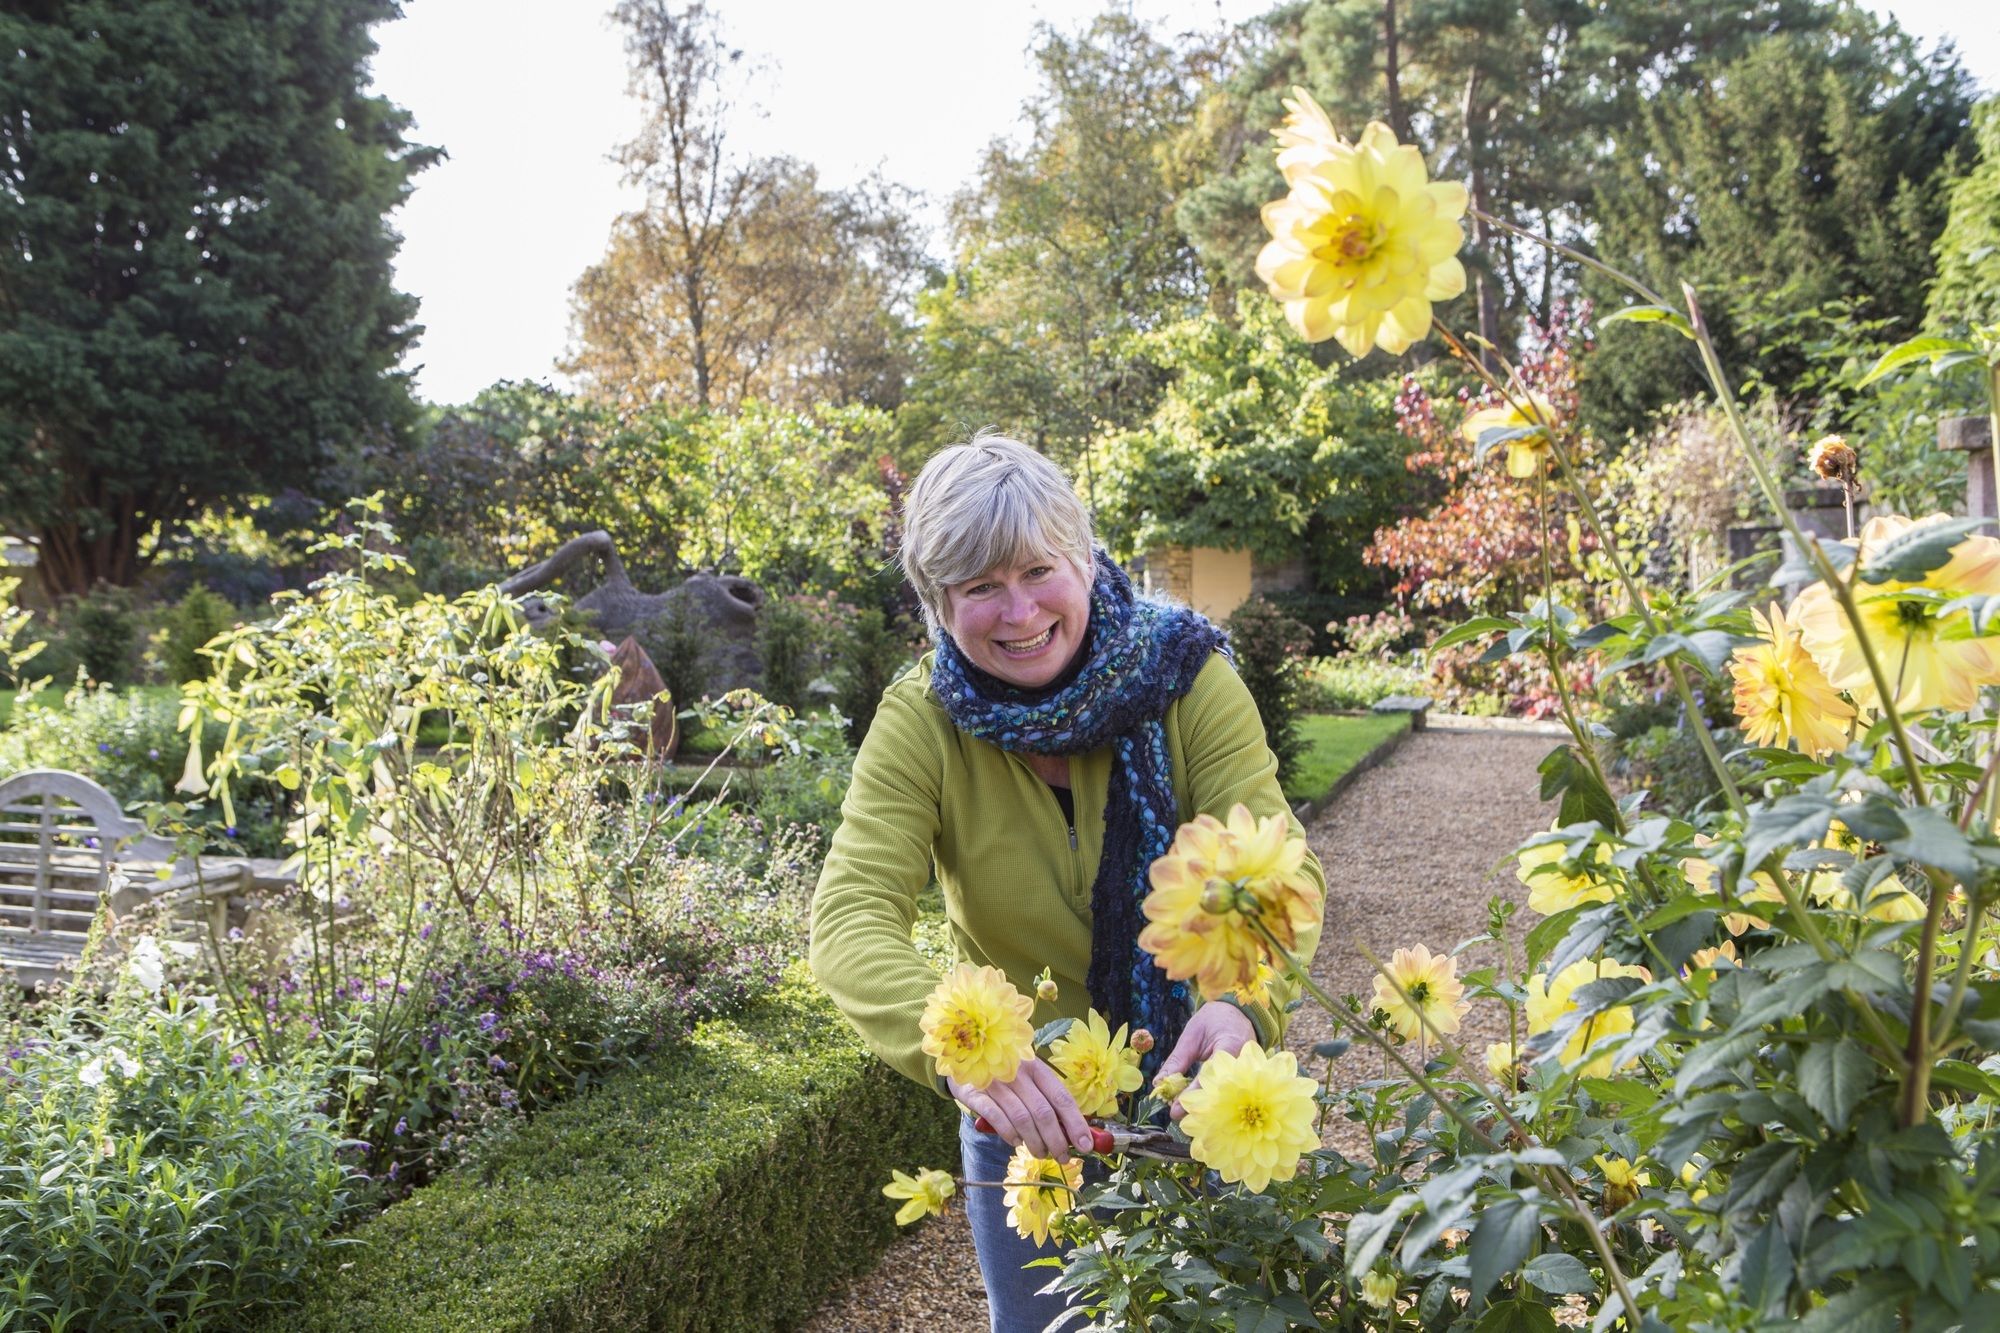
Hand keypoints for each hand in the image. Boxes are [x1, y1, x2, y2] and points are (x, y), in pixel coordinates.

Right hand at [949, 1057, 1092, 1160]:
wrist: (965, 1058)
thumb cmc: (1006, 1074)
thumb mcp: (1029, 1079)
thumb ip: (1048, 1101)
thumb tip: (1072, 1132)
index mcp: (1037, 1067)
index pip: (1061, 1098)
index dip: (1076, 1124)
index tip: (1085, 1145)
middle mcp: (1018, 1072)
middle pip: (1043, 1112)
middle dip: (1056, 1140)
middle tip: (1062, 1157)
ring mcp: (996, 1082)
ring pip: (1022, 1119)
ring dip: (1035, 1142)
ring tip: (1041, 1153)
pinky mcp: (976, 1093)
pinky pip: (997, 1118)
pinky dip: (1009, 1134)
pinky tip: (1016, 1142)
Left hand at [1157, 1002, 1255, 1121]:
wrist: (1239, 1013)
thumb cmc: (1214, 1021)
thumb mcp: (1192, 1035)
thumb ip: (1178, 1060)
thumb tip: (1160, 1083)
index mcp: (1230, 1047)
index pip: (1209, 1075)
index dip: (1192, 1094)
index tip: (1175, 1109)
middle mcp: (1243, 1064)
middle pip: (1220, 1093)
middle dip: (1198, 1108)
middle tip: (1177, 1116)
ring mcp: (1247, 1074)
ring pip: (1226, 1099)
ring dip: (1205, 1109)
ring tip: (1185, 1118)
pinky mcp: (1246, 1080)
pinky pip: (1229, 1096)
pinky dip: (1213, 1104)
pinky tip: (1198, 1112)